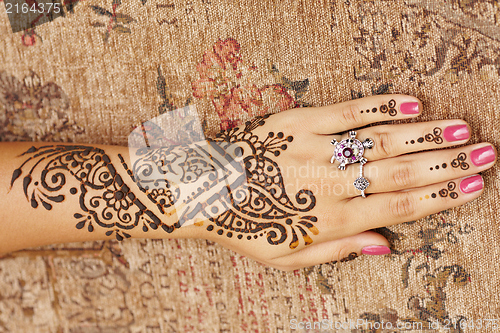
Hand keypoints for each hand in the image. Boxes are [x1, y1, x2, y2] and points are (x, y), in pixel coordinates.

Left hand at [194, 94, 495, 270]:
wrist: (206, 192)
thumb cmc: (247, 228)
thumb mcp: (289, 258)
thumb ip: (339, 252)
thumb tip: (385, 245)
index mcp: (332, 219)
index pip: (399, 206)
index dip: (440, 196)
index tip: (472, 186)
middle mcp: (332, 184)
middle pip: (401, 172)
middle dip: (447, 164)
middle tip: (486, 154)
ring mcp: (318, 150)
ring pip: (382, 141)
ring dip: (426, 136)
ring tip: (462, 131)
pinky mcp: (301, 123)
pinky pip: (348, 112)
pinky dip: (382, 107)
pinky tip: (412, 104)